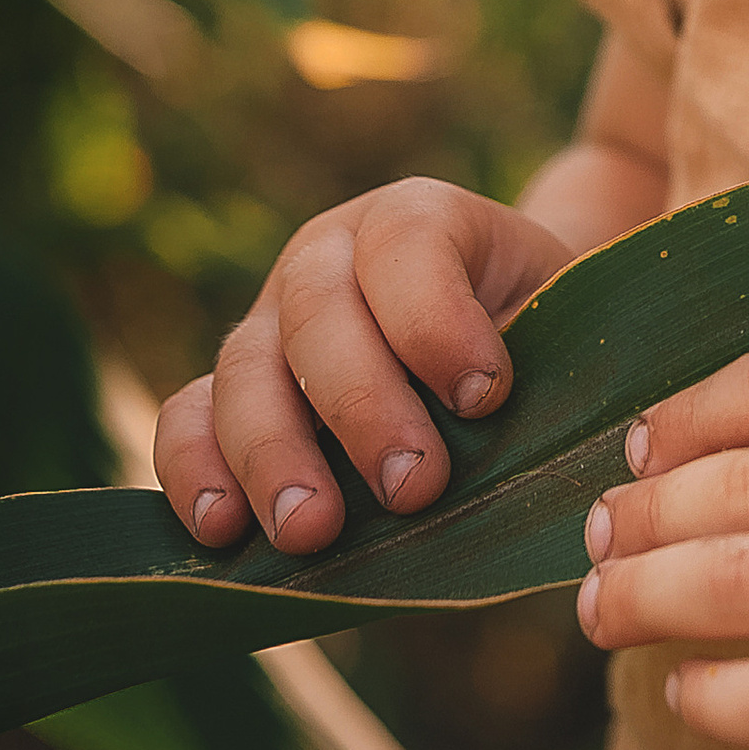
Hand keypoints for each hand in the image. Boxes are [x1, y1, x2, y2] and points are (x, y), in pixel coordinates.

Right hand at [153, 179, 572, 553]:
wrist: (504, 332)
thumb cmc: (540, 331)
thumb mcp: (560, 322)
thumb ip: (547, 367)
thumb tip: (536, 449)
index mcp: (415, 218)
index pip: (410, 244)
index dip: (439, 319)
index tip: (486, 397)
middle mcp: (328, 255)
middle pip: (320, 311)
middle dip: (364, 405)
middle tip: (414, 488)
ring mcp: (269, 319)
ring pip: (245, 368)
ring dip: (274, 453)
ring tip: (312, 531)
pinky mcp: (229, 388)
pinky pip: (188, 417)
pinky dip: (194, 471)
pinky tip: (222, 531)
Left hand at [576, 334, 748, 749]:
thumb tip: (721, 444)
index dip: (689, 412)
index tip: (638, 444)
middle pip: (743, 483)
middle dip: (643, 510)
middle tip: (593, 535)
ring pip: (744, 586)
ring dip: (648, 598)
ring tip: (602, 611)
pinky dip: (718, 696)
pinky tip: (689, 693)